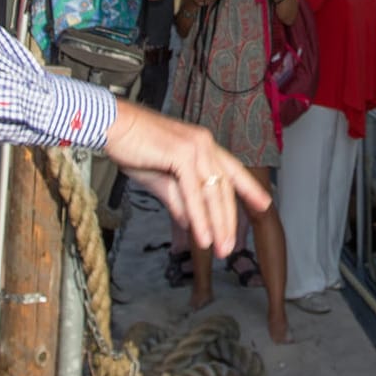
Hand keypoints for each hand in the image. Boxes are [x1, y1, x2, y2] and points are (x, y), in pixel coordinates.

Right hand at [104, 99, 271, 255]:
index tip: (264, 205)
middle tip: (229, 247)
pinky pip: (194, 192)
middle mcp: (204, 143)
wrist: (112, 126)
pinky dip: (200, 217)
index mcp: (202, 144)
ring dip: (218, 224)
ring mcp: (195, 146)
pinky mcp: (182, 152)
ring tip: (219, 249)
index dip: (249, 188)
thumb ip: (178, 199)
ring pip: (213, 192)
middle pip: (224, 187)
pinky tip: (203, 236)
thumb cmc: (132, 146)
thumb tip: (190, 222)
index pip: (232, 170)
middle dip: (229, 220)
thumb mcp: (160, 178)